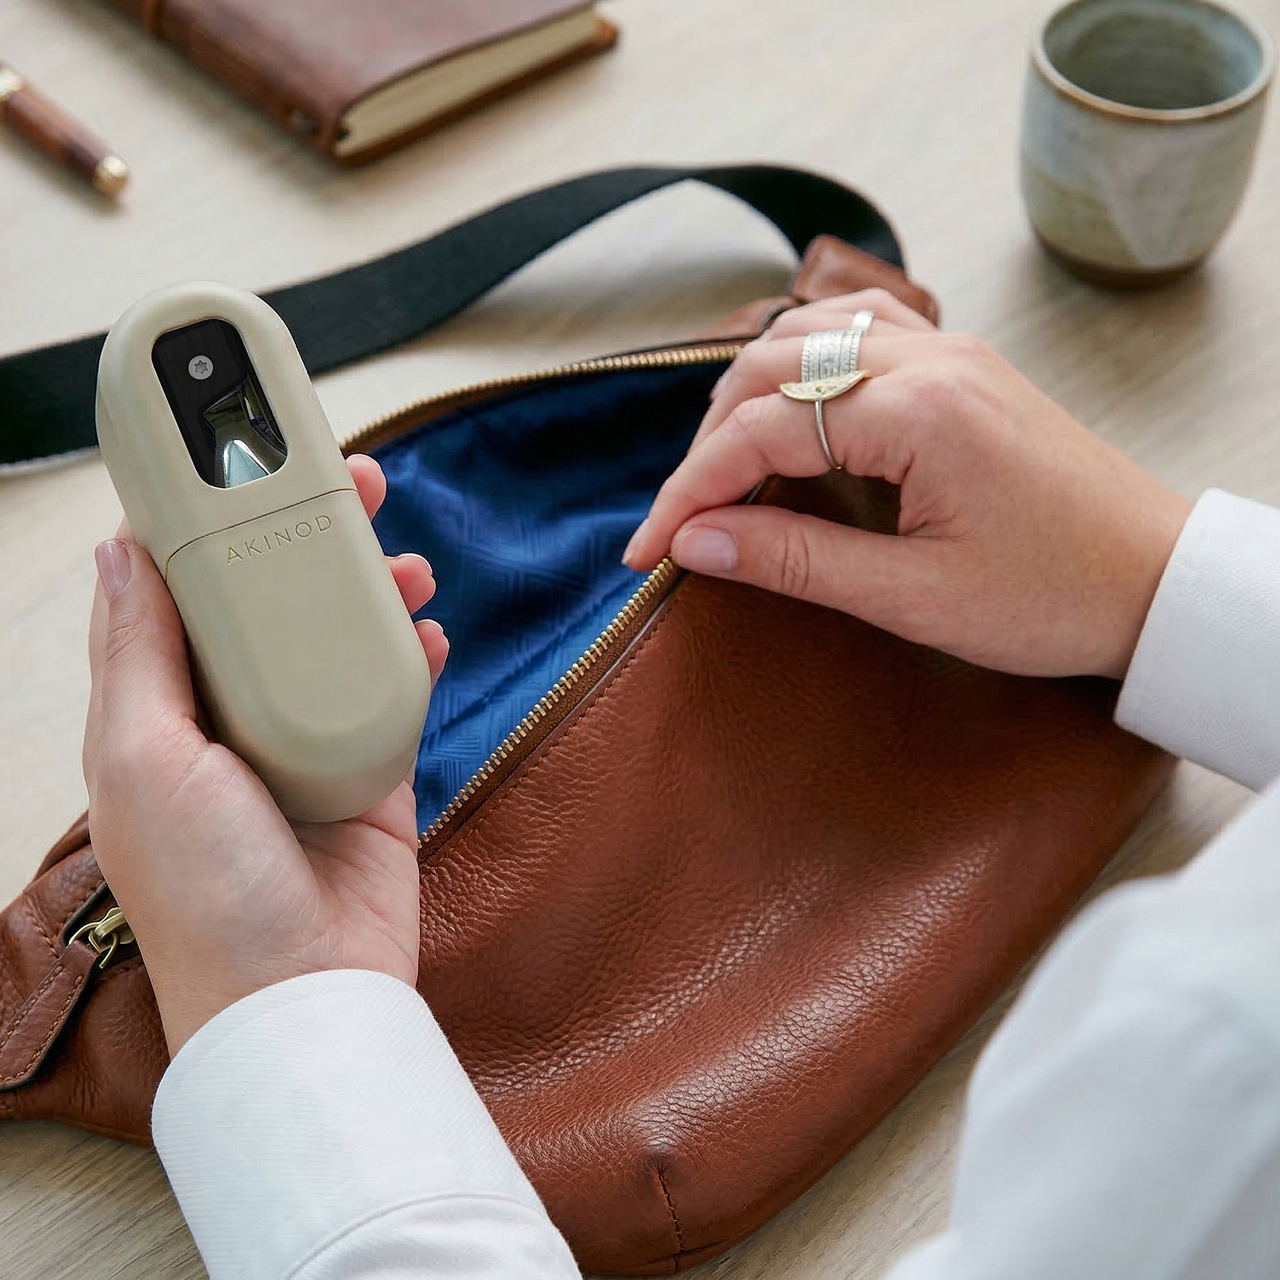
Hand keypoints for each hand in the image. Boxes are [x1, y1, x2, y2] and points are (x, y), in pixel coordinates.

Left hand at [82, 455, 446, 1054]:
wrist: (304, 996)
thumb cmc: (209, 896)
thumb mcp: (147, 761)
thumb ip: (142, 654)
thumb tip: (117, 552)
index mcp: (158, 715)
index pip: (174, 596)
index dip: (201, 526)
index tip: (231, 465)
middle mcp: (228, 723)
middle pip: (268, 604)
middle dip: (304, 541)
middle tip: (346, 487)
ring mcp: (303, 746)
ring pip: (336, 638)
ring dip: (369, 591)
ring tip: (404, 560)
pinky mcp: (368, 772)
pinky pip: (392, 693)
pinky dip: (411, 657)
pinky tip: (428, 632)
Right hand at [624, 289, 1191, 681]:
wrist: (1156, 580)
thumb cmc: (1050, 598)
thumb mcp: (912, 597)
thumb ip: (795, 561)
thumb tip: (696, 541)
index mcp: (917, 412)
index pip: (760, 432)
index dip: (689, 491)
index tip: (649, 548)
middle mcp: (929, 358)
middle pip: (769, 367)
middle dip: (708, 444)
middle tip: (684, 518)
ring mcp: (949, 352)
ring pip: (807, 335)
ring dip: (748, 395)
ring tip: (722, 468)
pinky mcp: (961, 366)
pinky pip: (858, 331)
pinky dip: (803, 364)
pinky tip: (792, 409)